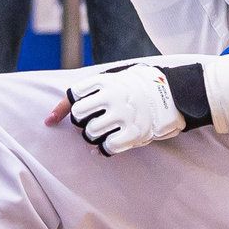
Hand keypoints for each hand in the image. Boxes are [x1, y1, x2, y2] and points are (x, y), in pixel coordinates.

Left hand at [60, 63, 189, 154]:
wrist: (178, 94)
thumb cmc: (142, 87)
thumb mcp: (119, 78)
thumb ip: (93, 90)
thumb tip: (55, 115)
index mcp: (107, 80)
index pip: (73, 95)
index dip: (62, 109)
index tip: (51, 121)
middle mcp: (113, 96)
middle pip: (78, 115)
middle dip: (81, 122)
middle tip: (91, 123)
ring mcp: (124, 115)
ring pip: (89, 133)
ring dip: (92, 137)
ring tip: (103, 134)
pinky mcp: (134, 133)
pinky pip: (107, 147)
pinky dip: (103, 150)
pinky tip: (108, 146)